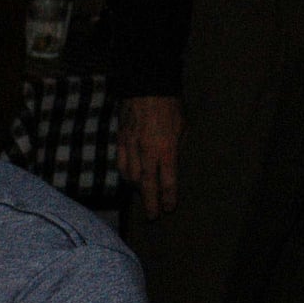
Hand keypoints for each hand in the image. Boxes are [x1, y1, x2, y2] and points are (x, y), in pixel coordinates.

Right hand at [117, 95, 183, 219]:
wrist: (146, 86)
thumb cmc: (169, 105)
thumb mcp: (182, 127)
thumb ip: (176, 148)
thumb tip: (171, 164)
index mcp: (166, 148)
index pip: (168, 180)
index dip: (169, 197)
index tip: (170, 208)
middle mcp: (147, 151)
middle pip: (146, 184)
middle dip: (150, 202)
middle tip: (153, 216)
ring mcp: (131, 147)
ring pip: (131, 176)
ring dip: (137, 189)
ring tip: (143, 196)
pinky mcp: (120, 140)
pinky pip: (120, 164)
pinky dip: (126, 175)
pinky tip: (130, 179)